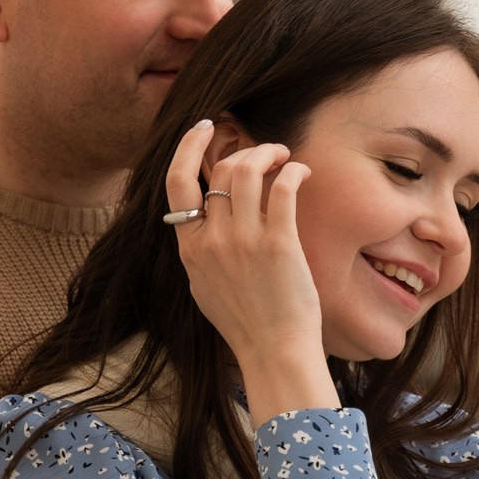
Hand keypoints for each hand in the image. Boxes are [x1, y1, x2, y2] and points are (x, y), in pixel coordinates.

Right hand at [164, 120, 335, 422]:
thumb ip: (199, 249)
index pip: (177, 182)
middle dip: (245, 147)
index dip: (188, 147)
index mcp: (190, 248)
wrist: (273, 350)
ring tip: (285, 157)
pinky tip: (301, 173)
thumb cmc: (243, 323)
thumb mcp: (202, 284)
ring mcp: (245, 240)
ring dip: (269, 152)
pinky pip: (283, 188)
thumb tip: (203, 218)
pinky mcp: (279, 243)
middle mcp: (213, 239)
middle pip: (222, 169)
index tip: (203, 128)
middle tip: (265, 149)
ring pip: (249, 169)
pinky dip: (293, 171)